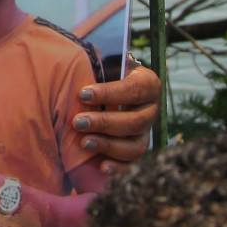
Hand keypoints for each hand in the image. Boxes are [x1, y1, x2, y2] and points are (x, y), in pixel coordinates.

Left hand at [73, 62, 160, 176]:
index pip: (134, 90)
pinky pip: (133, 165)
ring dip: (108, 145)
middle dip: (105, 123)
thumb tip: (75, 58)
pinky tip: (101, 166)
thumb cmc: (101, 73)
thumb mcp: (102, 62)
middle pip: (136, 122)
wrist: (107, 89)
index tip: (83, 94)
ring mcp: (146, 132)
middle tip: (78, 122)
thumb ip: (96, 62)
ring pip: (135, 146)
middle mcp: (151, 109)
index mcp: (147, 83)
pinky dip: (119, 168)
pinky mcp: (137, 151)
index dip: (109, 93)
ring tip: (84, 142)